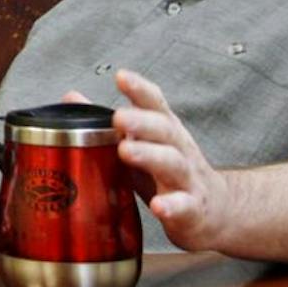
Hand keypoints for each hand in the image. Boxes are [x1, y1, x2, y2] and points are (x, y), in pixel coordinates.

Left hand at [111, 68, 229, 251]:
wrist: (216, 209)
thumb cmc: (169, 172)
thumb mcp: (142, 143)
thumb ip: (109, 123)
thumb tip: (71, 97)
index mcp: (165, 129)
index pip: (155, 103)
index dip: (139, 89)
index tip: (121, 77)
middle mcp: (179, 149)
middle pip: (164, 130)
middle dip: (141, 121)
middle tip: (118, 117)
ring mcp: (188, 179)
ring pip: (173, 163)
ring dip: (150, 156)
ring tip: (127, 151)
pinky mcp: (192, 209)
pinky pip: (183, 206)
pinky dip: (171, 206)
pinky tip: (159, 207)